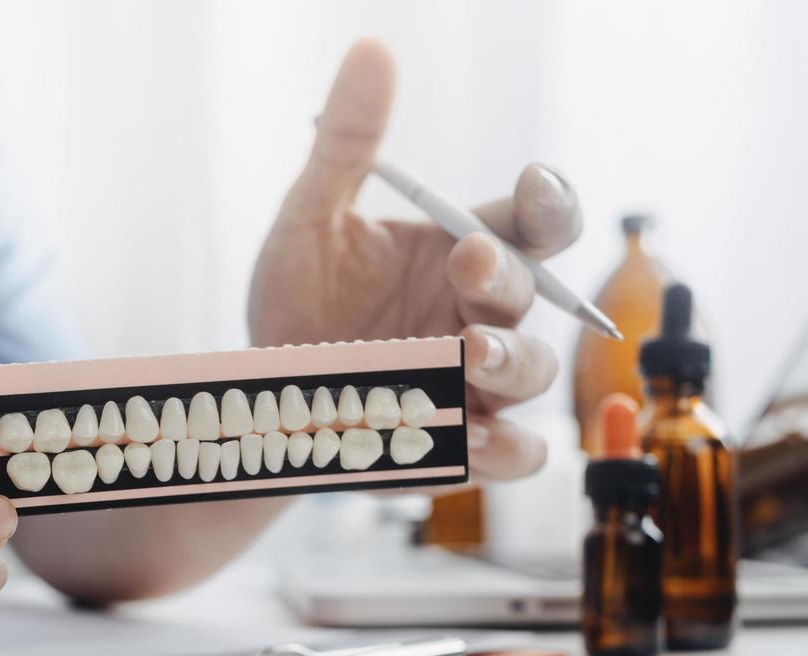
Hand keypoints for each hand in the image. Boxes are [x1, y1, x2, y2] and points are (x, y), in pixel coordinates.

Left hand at [249, 38, 580, 480]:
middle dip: (505, 276)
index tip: (532, 186)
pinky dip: (499, 450)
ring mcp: (475, 385)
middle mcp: (479, 316)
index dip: (548, 200)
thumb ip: (347, 148)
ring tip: (463, 356)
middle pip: (533, 292)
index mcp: (462, 252)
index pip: (533, 220)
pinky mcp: (460, 446)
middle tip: (465, 264)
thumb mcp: (309, 223)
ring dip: (508, 362)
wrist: (260, 396)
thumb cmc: (297, 306)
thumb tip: (371, 49)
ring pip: (535, 374)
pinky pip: (513, 454)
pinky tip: (466, 440)